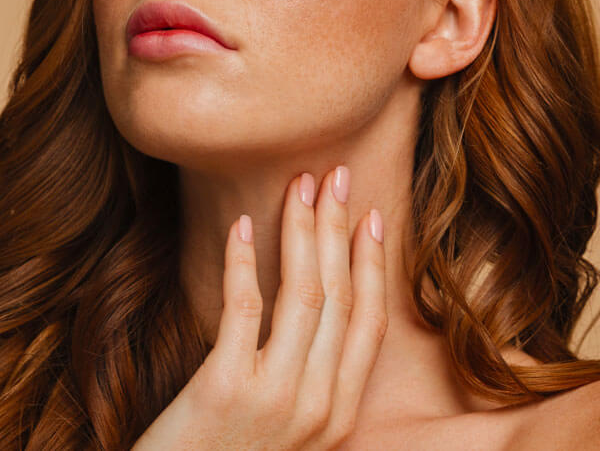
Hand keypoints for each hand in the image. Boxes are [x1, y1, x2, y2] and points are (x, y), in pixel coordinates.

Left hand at [132, 166, 388, 449]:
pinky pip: (244, 307)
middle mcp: (318, 406)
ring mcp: (275, 397)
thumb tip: (314, 308)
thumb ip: (306, 381)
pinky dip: (242, 260)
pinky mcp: (226, 387)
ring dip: (302, 231)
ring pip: (303, 294)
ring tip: (298, 185)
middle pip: (340, 297)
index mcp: (339, 415)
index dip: (373, 264)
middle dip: (340, 228)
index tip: (371, 216)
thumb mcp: (284, 431)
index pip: (369, 324)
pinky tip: (242, 225)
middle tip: (338, 174)